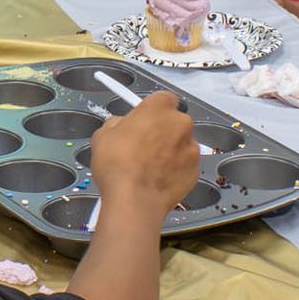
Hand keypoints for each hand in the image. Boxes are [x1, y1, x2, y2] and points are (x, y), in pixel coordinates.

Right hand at [87, 91, 198, 213]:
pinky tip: (158, 180)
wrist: (134, 200)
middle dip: (162, 131)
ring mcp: (192, 148)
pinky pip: (185, 165)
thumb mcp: (103, 135)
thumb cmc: (117, 163)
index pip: (162, 98)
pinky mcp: (196, 171)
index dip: (151, 110)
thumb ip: (117, 124)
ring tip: (150, 168)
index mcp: (159, 108)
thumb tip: (122, 126)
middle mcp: (181, 123)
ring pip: (181, 144)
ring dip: (169, 151)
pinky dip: (175, 170)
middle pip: (174, 122)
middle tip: (143, 147)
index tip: (142, 121)